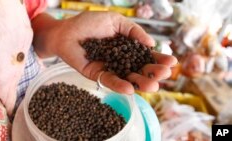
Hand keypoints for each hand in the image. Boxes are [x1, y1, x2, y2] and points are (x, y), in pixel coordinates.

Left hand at [37, 12, 176, 93]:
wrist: (66, 31)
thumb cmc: (89, 23)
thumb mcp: (116, 21)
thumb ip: (133, 31)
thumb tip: (151, 43)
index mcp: (127, 48)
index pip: (147, 55)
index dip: (159, 59)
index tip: (172, 62)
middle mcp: (121, 60)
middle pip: (141, 69)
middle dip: (154, 73)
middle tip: (165, 74)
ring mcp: (110, 69)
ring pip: (128, 78)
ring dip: (141, 83)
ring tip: (153, 86)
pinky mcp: (98, 75)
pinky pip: (110, 81)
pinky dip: (120, 85)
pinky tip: (130, 88)